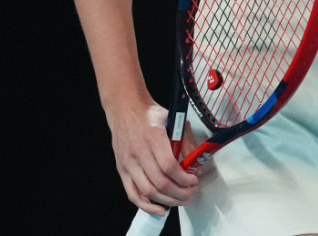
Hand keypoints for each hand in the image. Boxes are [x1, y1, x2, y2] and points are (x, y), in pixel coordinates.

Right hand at [109, 98, 199, 215]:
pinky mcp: (121, 169)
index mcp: (153, 136)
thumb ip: (186, 141)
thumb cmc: (151, 115)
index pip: (169, 166)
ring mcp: (128, 162)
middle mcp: (138, 151)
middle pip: (160, 182)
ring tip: (181, 200)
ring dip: (167, 200)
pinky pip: (132, 194)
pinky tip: (160, 209)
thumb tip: (196, 165)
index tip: (194, 180)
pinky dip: (146, 205)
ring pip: (148, 191)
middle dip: (179, 192)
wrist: (125, 109)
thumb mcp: (174, 120)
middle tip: (191, 192)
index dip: (184, 178)